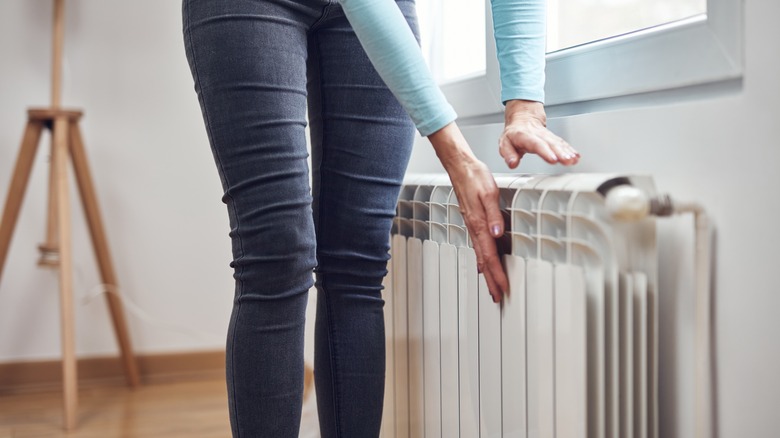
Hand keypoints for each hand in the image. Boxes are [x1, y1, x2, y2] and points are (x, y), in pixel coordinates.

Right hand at [428, 123, 508, 302]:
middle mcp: (474, 228)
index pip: (489, 255)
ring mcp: (472, 226)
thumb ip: (494, 214)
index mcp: (479, 224)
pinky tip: (482, 264)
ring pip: (480, 256)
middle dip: (491, 280)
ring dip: (487, 273)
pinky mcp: (472, 222)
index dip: (497, 274)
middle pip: (483, 261)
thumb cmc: (475, 176)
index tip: (504, 289)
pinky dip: (481, 260)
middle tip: (498, 297)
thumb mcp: (489, 192)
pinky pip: (477, 247)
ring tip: (492, 287)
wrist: (459, 166)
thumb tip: (497, 234)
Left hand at [499, 100, 578, 167]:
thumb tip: (512, 163)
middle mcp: (538, 135)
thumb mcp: (504, 143)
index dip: (545, 152)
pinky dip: (570, 150)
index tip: (553, 159)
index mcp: (525, 136)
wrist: (522, 118)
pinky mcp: (553, 138)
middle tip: (568, 161)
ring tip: (573, 160)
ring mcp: (547, 135)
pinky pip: (562, 143)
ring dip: (567, 151)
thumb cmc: (514, 133)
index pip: (536, 144)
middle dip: (561, 153)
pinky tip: (576, 157)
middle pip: (551, 143)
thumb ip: (508, 154)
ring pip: (558, 143)